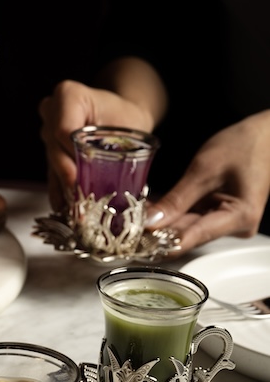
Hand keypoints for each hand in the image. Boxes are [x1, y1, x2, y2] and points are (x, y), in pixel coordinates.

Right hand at [38, 79, 156, 211]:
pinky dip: (60, 191)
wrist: (121, 117)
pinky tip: (65, 208)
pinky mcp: (49, 152)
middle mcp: (51, 112)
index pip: (62, 129)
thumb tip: (109, 184)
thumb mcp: (127, 126)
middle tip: (78, 200)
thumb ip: (114, 149)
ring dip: (64, 188)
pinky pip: (51, 172)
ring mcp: (47, 132)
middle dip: (67, 177)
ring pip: (51, 164)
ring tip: (74, 210)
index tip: (79, 177)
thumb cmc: (126, 117)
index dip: (71, 155)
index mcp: (68, 96)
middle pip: (54, 149)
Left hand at [145, 110, 269, 254]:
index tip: (135, 246)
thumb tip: (150, 221)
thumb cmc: (243, 146)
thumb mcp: (204, 170)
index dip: (161, 243)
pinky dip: (170, 214)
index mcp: (239, 217)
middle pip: (188, 234)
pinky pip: (189, 218)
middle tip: (125, 229)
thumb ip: (177, 199)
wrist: (263, 135)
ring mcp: (226, 222)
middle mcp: (235, 226)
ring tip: (132, 217)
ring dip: (161, 222)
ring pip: (186, 227)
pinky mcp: (218, 215)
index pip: (193, 237)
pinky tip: (148, 210)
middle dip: (157, 231)